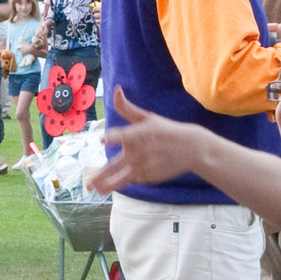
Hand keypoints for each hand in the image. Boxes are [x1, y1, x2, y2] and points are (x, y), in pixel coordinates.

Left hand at [87, 89, 207, 193]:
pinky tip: (125, 176)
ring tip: (97, 190)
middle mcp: (139, 152)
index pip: (121, 136)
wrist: (191, 148)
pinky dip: (129, 177)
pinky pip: (134, 179)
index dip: (111, 137)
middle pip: (115, 165)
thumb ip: (126, 107)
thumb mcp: (146, 117)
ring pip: (122, 178)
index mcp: (138, 134)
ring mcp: (144, 167)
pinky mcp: (150, 177)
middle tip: (89, 184)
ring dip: (109, 185)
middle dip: (101, 176)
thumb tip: (116, 89)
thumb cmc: (165, 130)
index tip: (103, 140)